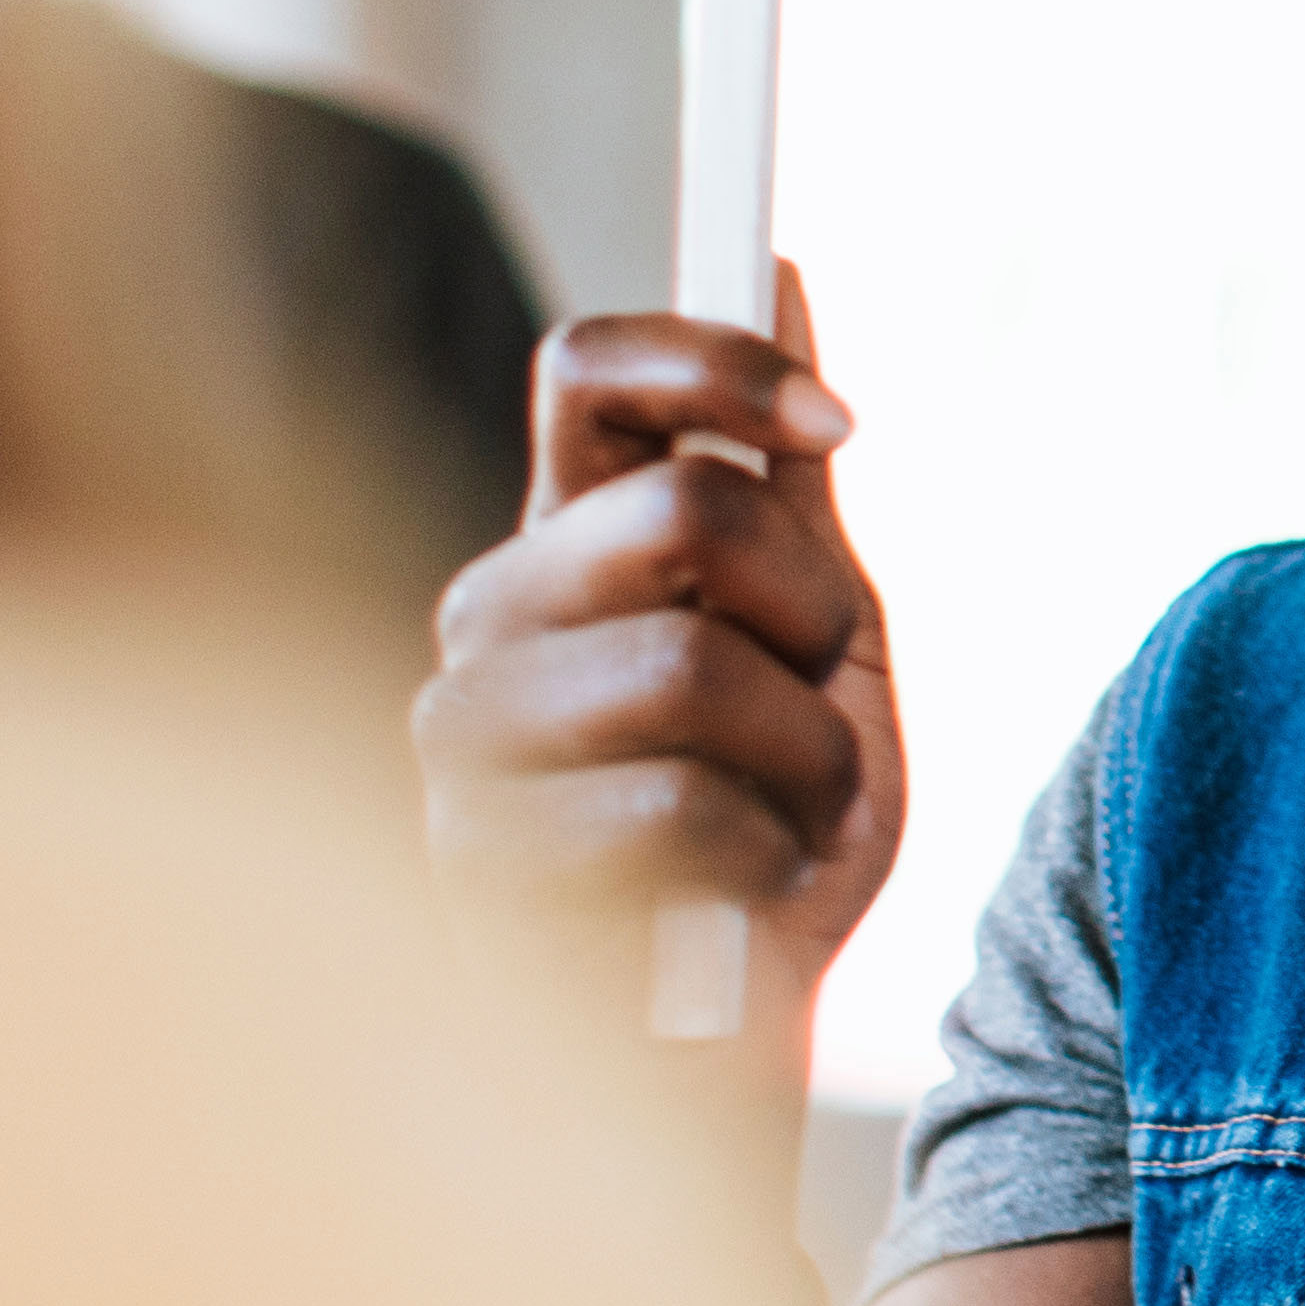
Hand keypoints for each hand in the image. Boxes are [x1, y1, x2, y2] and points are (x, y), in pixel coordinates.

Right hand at [415, 270, 901, 1061]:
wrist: (737, 1044)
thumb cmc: (772, 837)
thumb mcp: (816, 643)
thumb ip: (790, 481)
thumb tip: (778, 261)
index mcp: (567, 540)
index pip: (591, 366)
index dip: (723, 358)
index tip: (843, 427)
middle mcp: (490, 613)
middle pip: (682, 505)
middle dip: (812, 609)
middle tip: (818, 698)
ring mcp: (462, 736)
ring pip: (688, 665)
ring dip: (801, 758)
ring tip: (784, 821)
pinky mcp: (469, 860)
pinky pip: (671, 809)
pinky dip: (758, 859)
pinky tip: (735, 899)